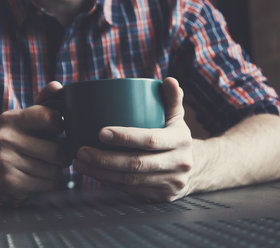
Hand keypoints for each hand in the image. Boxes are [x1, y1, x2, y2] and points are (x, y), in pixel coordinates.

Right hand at [0, 81, 69, 205]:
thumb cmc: (18, 141)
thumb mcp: (27, 120)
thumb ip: (44, 102)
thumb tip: (58, 86)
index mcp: (10, 118)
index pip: (50, 117)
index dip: (61, 126)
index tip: (58, 130)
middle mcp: (4, 137)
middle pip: (57, 150)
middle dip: (64, 155)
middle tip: (59, 155)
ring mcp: (4, 161)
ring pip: (54, 170)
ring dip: (56, 171)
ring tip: (46, 166)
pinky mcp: (9, 182)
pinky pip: (47, 184)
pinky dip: (49, 183)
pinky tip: (38, 178)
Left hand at [74, 77, 200, 201]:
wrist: (198, 168)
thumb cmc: (177, 137)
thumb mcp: (177, 117)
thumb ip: (171, 98)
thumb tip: (169, 80)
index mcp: (180, 140)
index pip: (149, 139)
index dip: (124, 137)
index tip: (100, 132)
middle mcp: (178, 164)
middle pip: (136, 164)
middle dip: (104, 159)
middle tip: (81, 151)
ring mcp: (170, 184)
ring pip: (130, 181)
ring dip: (101, 173)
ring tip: (81, 163)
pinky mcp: (161, 198)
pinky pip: (131, 192)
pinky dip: (109, 183)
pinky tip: (94, 174)